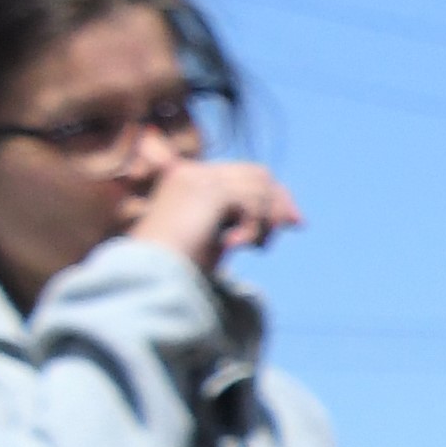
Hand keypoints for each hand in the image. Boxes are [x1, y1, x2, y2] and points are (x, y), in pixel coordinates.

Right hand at [125, 159, 299, 274]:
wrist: (150, 273)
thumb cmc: (179, 266)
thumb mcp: (217, 237)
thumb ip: (242, 219)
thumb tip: (288, 215)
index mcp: (187, 180)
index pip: (245, 174)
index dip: (274, 195)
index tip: (295, 222)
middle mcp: (191, 172)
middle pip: (258, 174)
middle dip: (280, 201)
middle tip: (295, 226)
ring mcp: (197, 177)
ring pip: (259, 187)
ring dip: (266, 219)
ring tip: (256, 246)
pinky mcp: (206, 189)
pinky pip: (251, 202)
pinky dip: (253, 227)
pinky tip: (236, 245)